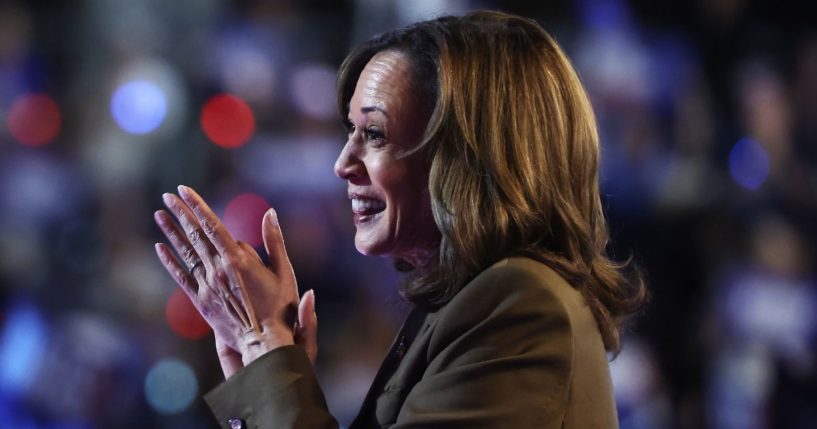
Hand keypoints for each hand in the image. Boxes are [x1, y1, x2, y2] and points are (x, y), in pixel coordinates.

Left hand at [153, 185, 313, 368]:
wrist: (264, 343)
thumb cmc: (280, 307)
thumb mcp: (284, 271)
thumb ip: (275, 241)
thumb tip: (270, 212)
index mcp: (239, 260)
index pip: (213, 225)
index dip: (197, 205)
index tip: (184, 189)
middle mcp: (219, 270)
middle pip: (196, 235)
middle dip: (182, 213)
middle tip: (169, 195)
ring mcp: (207, 286)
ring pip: (186, 252)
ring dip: (172, 232)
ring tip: (159, 214)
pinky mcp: (201, 301)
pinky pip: (181, 277)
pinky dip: (170, 261)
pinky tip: (160, 247)